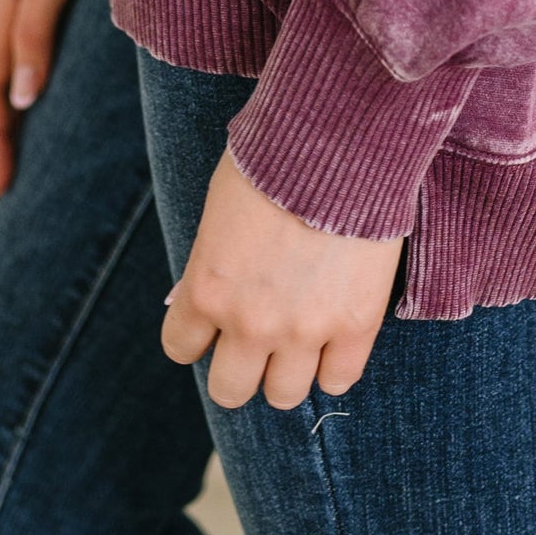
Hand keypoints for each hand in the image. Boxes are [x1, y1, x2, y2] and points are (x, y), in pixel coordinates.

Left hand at [161, 149, 403, 408]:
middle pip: (230, 390)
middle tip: (256, 339)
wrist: (338, 139)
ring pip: (284, 395)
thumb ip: (211, 265)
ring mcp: (305, 329)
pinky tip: (334, 338)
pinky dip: (334, 364)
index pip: (180, 347)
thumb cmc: (271, 160)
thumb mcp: (219, 211)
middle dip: (239, 366)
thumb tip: (206, 300)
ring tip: (299, 338)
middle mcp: (249, 322)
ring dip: (287, 370)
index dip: (197, 334)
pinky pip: (339, 380)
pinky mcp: (355, 325)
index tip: (212, 321)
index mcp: (206, 290)